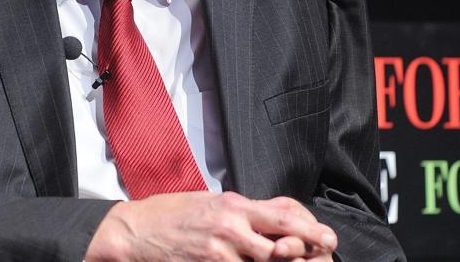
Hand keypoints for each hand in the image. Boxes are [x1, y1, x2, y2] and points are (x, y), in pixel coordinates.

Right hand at [85, 191, 336, 261]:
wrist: (133, 231)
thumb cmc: (170, 216)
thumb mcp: (210, 203)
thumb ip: (240, 212)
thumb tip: (269, 217)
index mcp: (234, 204)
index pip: (283, 213)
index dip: (310, 227)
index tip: (326, 238)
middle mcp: (232, 224)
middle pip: (283, 241)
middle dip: (305, 251)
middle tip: (321, 255)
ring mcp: (221, 247)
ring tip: (285, 261)